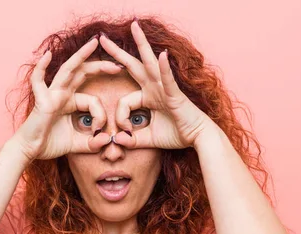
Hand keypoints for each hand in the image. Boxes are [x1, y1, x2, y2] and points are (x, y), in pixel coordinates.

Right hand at [14, 36, 124, 159]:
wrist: (29, 151)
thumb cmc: (49, 144)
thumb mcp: (78, 144)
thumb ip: (93, 143)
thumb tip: (109, 140)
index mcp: (70, 102)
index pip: (92, 100)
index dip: (101, 115)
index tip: (101, 132)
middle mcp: (61, 94)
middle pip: (83, 73)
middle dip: (100, 67)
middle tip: (118, 64)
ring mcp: (51, 94)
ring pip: (67, 70)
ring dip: (81, 55)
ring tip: (94, 43)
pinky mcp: (41, 100)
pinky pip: (38, 81)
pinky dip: (41, 68)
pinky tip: (47, 55)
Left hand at [98, 20, 211, 149]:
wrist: (198, 137)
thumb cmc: (177, 134)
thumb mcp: (148, 139)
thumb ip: (132, 139)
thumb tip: (115, 140)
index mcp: (148, 96)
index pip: (124, 101)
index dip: (120, 117)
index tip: (124, 132)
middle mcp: (155, 88)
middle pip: (133, 65)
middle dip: (117, 52)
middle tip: (102, 38)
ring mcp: (164, 88)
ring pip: (149, 63)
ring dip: (141, 44)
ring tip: (134, 26)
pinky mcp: (175, 94)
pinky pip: (167, 79)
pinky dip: (164, 68)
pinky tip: (161, 55)